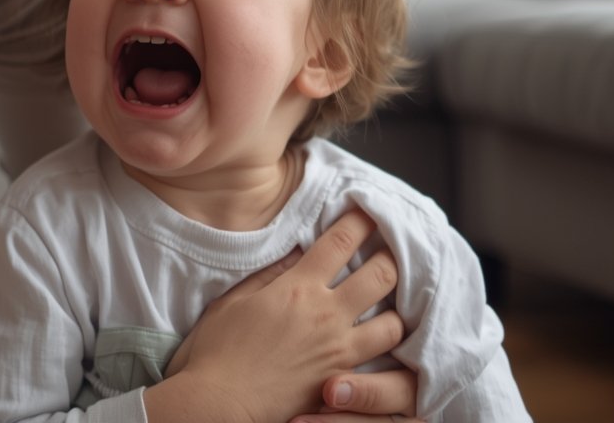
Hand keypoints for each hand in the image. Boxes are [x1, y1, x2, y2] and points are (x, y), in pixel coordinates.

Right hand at [145, 210, 404, 422]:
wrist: (219, 405)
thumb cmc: (216, 352)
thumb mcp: (233, 301)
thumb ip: (269, 275)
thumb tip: (297, 255)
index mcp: (298, 288)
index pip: (341, 241)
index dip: (361, 220)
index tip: (370, 210)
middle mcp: (327, 315)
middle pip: (382, 275)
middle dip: (393, 257)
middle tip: (394, 250)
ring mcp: (340, 350)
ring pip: (394, 323)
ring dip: (397, 308)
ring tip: (394, 303)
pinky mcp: (343, 381)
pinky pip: (381, 360)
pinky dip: (388, 348)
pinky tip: (384, 342)